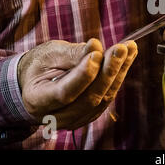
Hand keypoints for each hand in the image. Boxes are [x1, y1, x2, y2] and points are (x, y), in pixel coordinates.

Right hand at [17, 38, 137, 129]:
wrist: (36, 81)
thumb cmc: (41, 64)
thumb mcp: (50, 53)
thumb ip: (72, 53)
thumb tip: (96, 46)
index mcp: (38, 100)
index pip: (65, 93)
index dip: (83, 75)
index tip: (97, 54)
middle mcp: (57, 116)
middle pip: (89, 97)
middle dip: (108, 70)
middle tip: (121, 48)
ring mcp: (76, 119)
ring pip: (103, 97)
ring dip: (119, 71)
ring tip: (129, 48)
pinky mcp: (91, 113)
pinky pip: (108, 95)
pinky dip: (119, 75)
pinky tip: (127, 56)